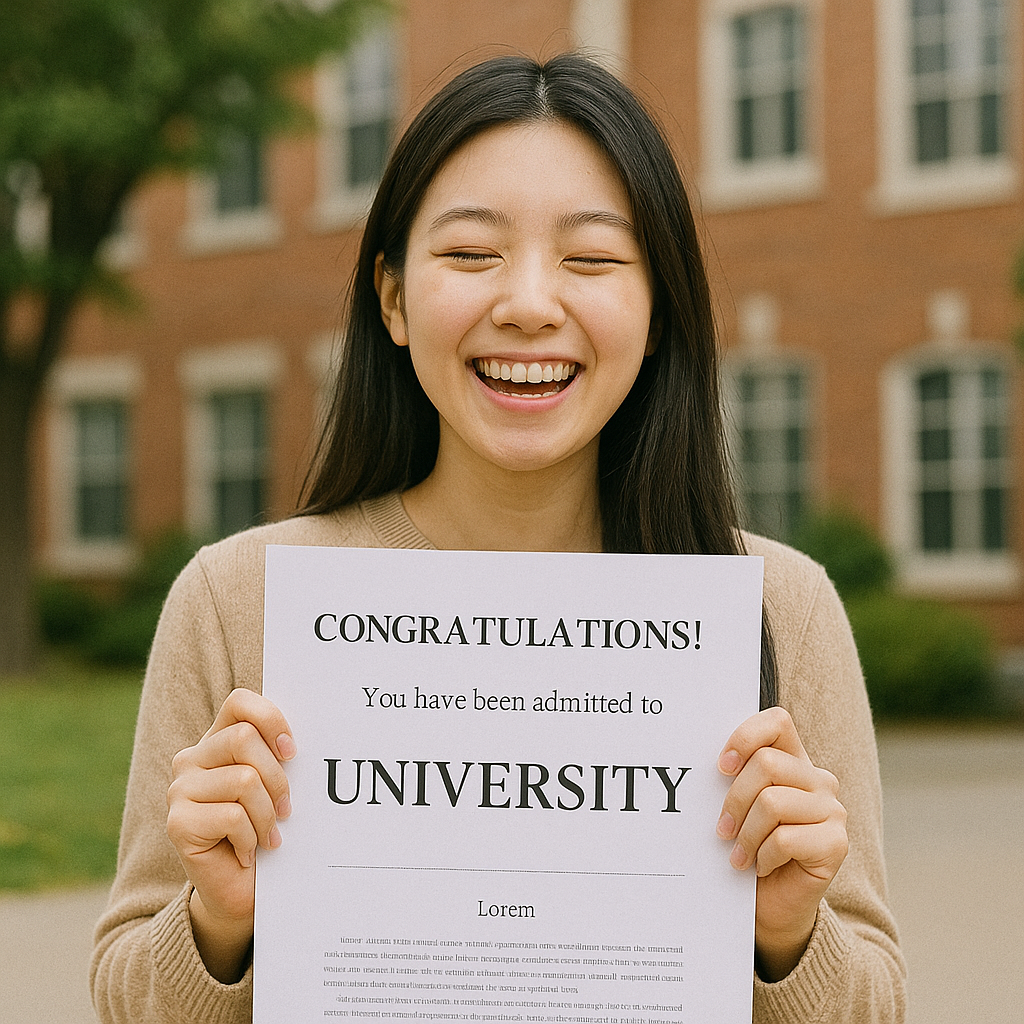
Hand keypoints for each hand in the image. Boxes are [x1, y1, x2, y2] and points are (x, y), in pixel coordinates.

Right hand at [166, 688, 294, 982]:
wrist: (241, 890)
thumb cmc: (264, 830)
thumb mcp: (275, 785)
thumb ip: (279, 755)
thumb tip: (313, 733)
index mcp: (216, 742)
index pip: (239, 702)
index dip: (271, 719)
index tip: (291, 750)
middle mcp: (191, 760)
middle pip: (244, 739)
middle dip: (277, 777)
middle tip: (286, 808)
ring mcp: (180, 791)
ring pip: (243, 779)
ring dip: (267, 814)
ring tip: (269, 835)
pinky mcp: (178, 823)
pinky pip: (232, 815)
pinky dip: (252, 837)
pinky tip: (248, 852)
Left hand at [716, 706, 848, 980]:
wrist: (772, 905)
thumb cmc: (749, 848)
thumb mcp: (738, 806)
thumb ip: (733, 777)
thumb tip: (696, 759)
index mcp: (795, 761)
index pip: (777, 722)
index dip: (745, 737)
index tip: (721, 766)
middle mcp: (819, 780)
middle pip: (767, 764)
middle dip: (735, 799)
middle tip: (721, 829)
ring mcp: (832, 811)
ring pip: (772, 802)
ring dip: (746, 833)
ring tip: (738, 854)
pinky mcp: (836, 844)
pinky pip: (785, 837)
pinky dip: (763, 855)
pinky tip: (760, 867)